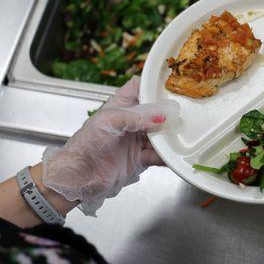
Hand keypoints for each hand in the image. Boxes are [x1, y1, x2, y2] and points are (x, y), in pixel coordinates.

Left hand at [42, 76, 179, 215]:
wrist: (78, 178)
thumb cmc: (86, 145)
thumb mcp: (110, 121)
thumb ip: (138, 116)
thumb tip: (164, 115)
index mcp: (120, 105)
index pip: (139, 87)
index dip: (153, 84)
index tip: (171, 85)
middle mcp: (131, 120)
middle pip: (156, 111)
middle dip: (169, 111)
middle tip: (185, 111)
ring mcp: (136, 140)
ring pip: (160, 133)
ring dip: (169, 135)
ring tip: (182, 134)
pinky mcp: (140, 158)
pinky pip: (158, 155)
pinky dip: (166, 156)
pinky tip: (173, 155)